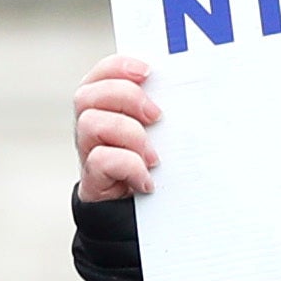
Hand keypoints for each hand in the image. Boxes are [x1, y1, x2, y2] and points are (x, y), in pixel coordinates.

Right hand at [71, 54, 164, 204]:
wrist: (142, 213)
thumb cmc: (155, 162)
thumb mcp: (159, 131)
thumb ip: (161, 110)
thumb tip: (193, 91)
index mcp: (104, 105)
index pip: (100, 73)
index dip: (119, 67)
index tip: (148, 72)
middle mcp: (89, 124)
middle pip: (87, 94)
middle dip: (126, 98)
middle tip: (157, 116)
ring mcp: (87, 152)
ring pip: (91, 124)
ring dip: (129, 134)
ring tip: (154, 156)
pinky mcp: (92, 180)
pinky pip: (100, 160)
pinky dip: (129, 167)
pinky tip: (147, 180)